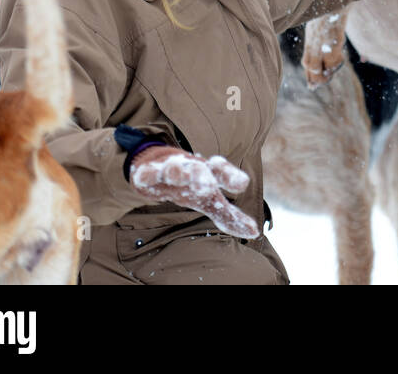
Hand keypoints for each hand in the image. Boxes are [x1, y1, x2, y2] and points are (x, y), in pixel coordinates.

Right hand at [130, 146, 260, 239]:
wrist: (158, 164)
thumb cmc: (191, 185)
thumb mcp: (210, 200)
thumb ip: (230, 216)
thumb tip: (254, 233)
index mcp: (208, 175)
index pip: (223, 173)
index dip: (232, 178)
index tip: (242, 184)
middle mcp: (192, 169)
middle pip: (198, 170)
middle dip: (202, 176)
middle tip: (208, 185)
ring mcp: (170, 170)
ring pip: (174, 169)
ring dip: (177, 172)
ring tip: (177, 175)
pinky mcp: (149, 173)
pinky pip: (147, 173)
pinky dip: (146, 174)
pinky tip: (143, 177)